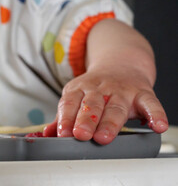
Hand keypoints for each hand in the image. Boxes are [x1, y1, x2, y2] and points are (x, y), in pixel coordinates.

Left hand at [44, 67, 167, 144]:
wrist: (120, 65)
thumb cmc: (95, 88)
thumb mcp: (76, 97)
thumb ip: (63, 116)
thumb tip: (47, 134)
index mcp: (80, 88)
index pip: (70, 103)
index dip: (66, 118)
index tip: (63, 133)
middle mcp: (100, 88)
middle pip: (92, 105)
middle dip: (86, 120)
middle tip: (81, 135)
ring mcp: (122, 90)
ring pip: (116, 107)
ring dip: (110, 123)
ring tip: (104, 137)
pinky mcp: (142, 94)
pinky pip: (150, 104)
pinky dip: (155, 114)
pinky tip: (156, 126)